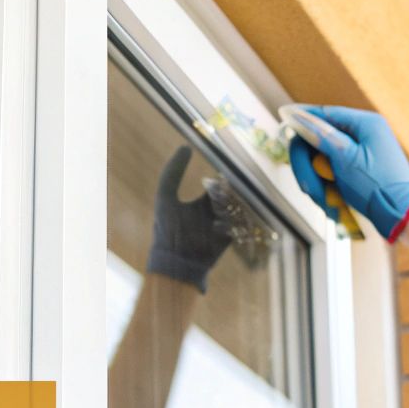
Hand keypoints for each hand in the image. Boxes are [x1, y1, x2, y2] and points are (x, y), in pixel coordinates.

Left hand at [146, 146, 231, 291]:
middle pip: (234, 194)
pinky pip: (243, 226)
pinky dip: (239, 220)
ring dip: (236, 204)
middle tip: (232, 185)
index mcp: (204, 200)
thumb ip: (172, 172)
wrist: (174, 261)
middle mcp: (217, 212)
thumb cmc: (167, 229)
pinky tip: (224, 220)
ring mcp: (226, 225)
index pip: (219, 183)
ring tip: (225, 205)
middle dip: (235, 189)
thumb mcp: (165, 195)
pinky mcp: (232, 239)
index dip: (223, 175)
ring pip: (240, 208)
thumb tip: (186, 146)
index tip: (226, 167)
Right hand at [288, 105, 408, 240]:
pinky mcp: (358, 173)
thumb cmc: (379, 186)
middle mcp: (363, 136)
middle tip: (309, 186)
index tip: (285, 116)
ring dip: (318, 183)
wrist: (401, 215)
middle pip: (319, 142)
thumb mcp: (345, 158)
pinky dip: (329, 190)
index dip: (303, 118)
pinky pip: (333, 176)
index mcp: (365, 124)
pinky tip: (334, 204)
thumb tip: (300, 118)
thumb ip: (321, 136)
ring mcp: (360, 155)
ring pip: (323, 163)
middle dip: (310, 166)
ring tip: (326, 201)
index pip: (326, 113)